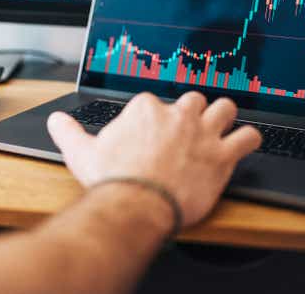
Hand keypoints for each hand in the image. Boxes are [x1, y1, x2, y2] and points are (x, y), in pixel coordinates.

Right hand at [47, 92, 261, 225]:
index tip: (150, 133)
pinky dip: (247, 139)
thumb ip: (68, 132)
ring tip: (219, 128)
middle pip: (193, 99)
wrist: (137, 205)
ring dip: (223, 117)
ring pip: (225, 108)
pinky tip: (242, 144)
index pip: (154, 101)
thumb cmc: (112, 179)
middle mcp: (177, 114)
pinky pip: (248, 136)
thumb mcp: (81, 152)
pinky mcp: (223, 156)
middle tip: (186, 130)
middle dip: (191, 113)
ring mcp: (202, 133)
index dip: (153, 118)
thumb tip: (56, 121)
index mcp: (145, 108)